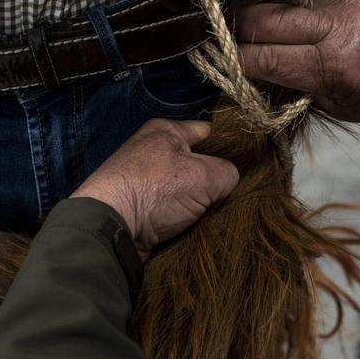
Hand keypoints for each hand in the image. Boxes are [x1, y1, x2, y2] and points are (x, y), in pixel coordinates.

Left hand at [71, 120, 239, 257]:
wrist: (110, 228)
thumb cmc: (156, 190)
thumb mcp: (204, 176)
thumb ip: (227, 173)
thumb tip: (228, 181)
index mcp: (166, 131)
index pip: (209, 132)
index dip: (230, 147)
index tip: (249, 167)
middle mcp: (152, 150)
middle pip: (198, 163)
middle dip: (215, 180)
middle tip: (234, 195)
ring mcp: (143, 180)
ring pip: (186, 189)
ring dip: (200, 203)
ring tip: (220, 214)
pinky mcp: (138, 206)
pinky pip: (171, 208)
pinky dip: (183, 217)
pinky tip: (199, 227)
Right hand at [236, 0, 359, 124]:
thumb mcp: (345, 108)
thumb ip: (301, 88)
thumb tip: (260, 72)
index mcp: (332, 65)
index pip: (262, 56)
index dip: (234, 59)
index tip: (219, 61)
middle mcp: (338, 24)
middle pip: (263, 16)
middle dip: (242, 29)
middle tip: (237, 39)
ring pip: (292, 2)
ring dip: (286, 19)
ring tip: (301, 35)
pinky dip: (321, 9)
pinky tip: (340, 22)